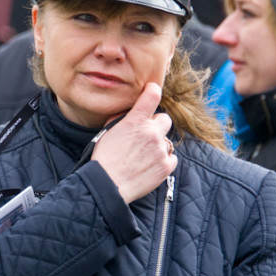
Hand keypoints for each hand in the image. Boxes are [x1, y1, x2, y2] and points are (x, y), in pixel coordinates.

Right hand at [92, 82, 175, 204]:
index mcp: (135, 121)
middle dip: (156, 126)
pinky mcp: (166, 166)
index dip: (153, 90)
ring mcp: (161, 150)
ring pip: (167, 141)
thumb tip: (130, 112)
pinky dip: (163, 161)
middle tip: (145, 136)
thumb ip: (121, 119)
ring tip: (143, 157)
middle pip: (164, 120)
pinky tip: (149, 166)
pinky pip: (171, 157)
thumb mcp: (107, 132)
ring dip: (158, 145)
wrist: (108, 185)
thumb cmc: (104, 159)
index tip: (152, 90)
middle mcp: (151, 133)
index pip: (152, 95)